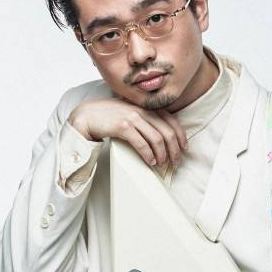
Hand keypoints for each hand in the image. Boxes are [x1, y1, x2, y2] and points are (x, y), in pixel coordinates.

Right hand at [68, 98, 187, 166]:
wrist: (86, 116)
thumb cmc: (109, 116)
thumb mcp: (131, 113)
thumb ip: (146, 119)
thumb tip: (163, 136)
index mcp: (147, 107)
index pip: (172, 121)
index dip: (181, 136)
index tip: (184, 148)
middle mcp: (142, 110)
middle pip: (167, 132)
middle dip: (175, 150)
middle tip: (176, 162)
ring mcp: (133, 117)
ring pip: (157, 139)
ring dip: (162, 155)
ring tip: (161, 164)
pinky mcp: (123, 126)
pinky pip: (142, 143)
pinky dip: (149, 154)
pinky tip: (150, 161)